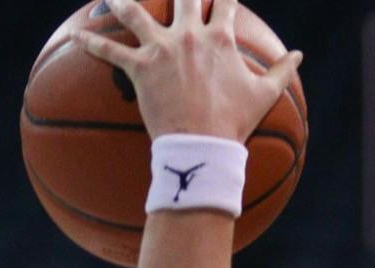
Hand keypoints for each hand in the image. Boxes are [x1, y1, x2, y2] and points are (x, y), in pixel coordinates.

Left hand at [81, 0, 301, 141]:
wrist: (204, 145)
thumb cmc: (234, 122)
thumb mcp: (264, 94)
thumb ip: (282, 70)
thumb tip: (299, 54)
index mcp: (220, 38)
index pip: (224, 2)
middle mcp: (190, 35)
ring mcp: (163, 49)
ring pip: (136, 13)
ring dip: (122, 1)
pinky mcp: (140, 68)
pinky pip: (110, 52)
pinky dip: (90, 43)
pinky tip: (75, 35)